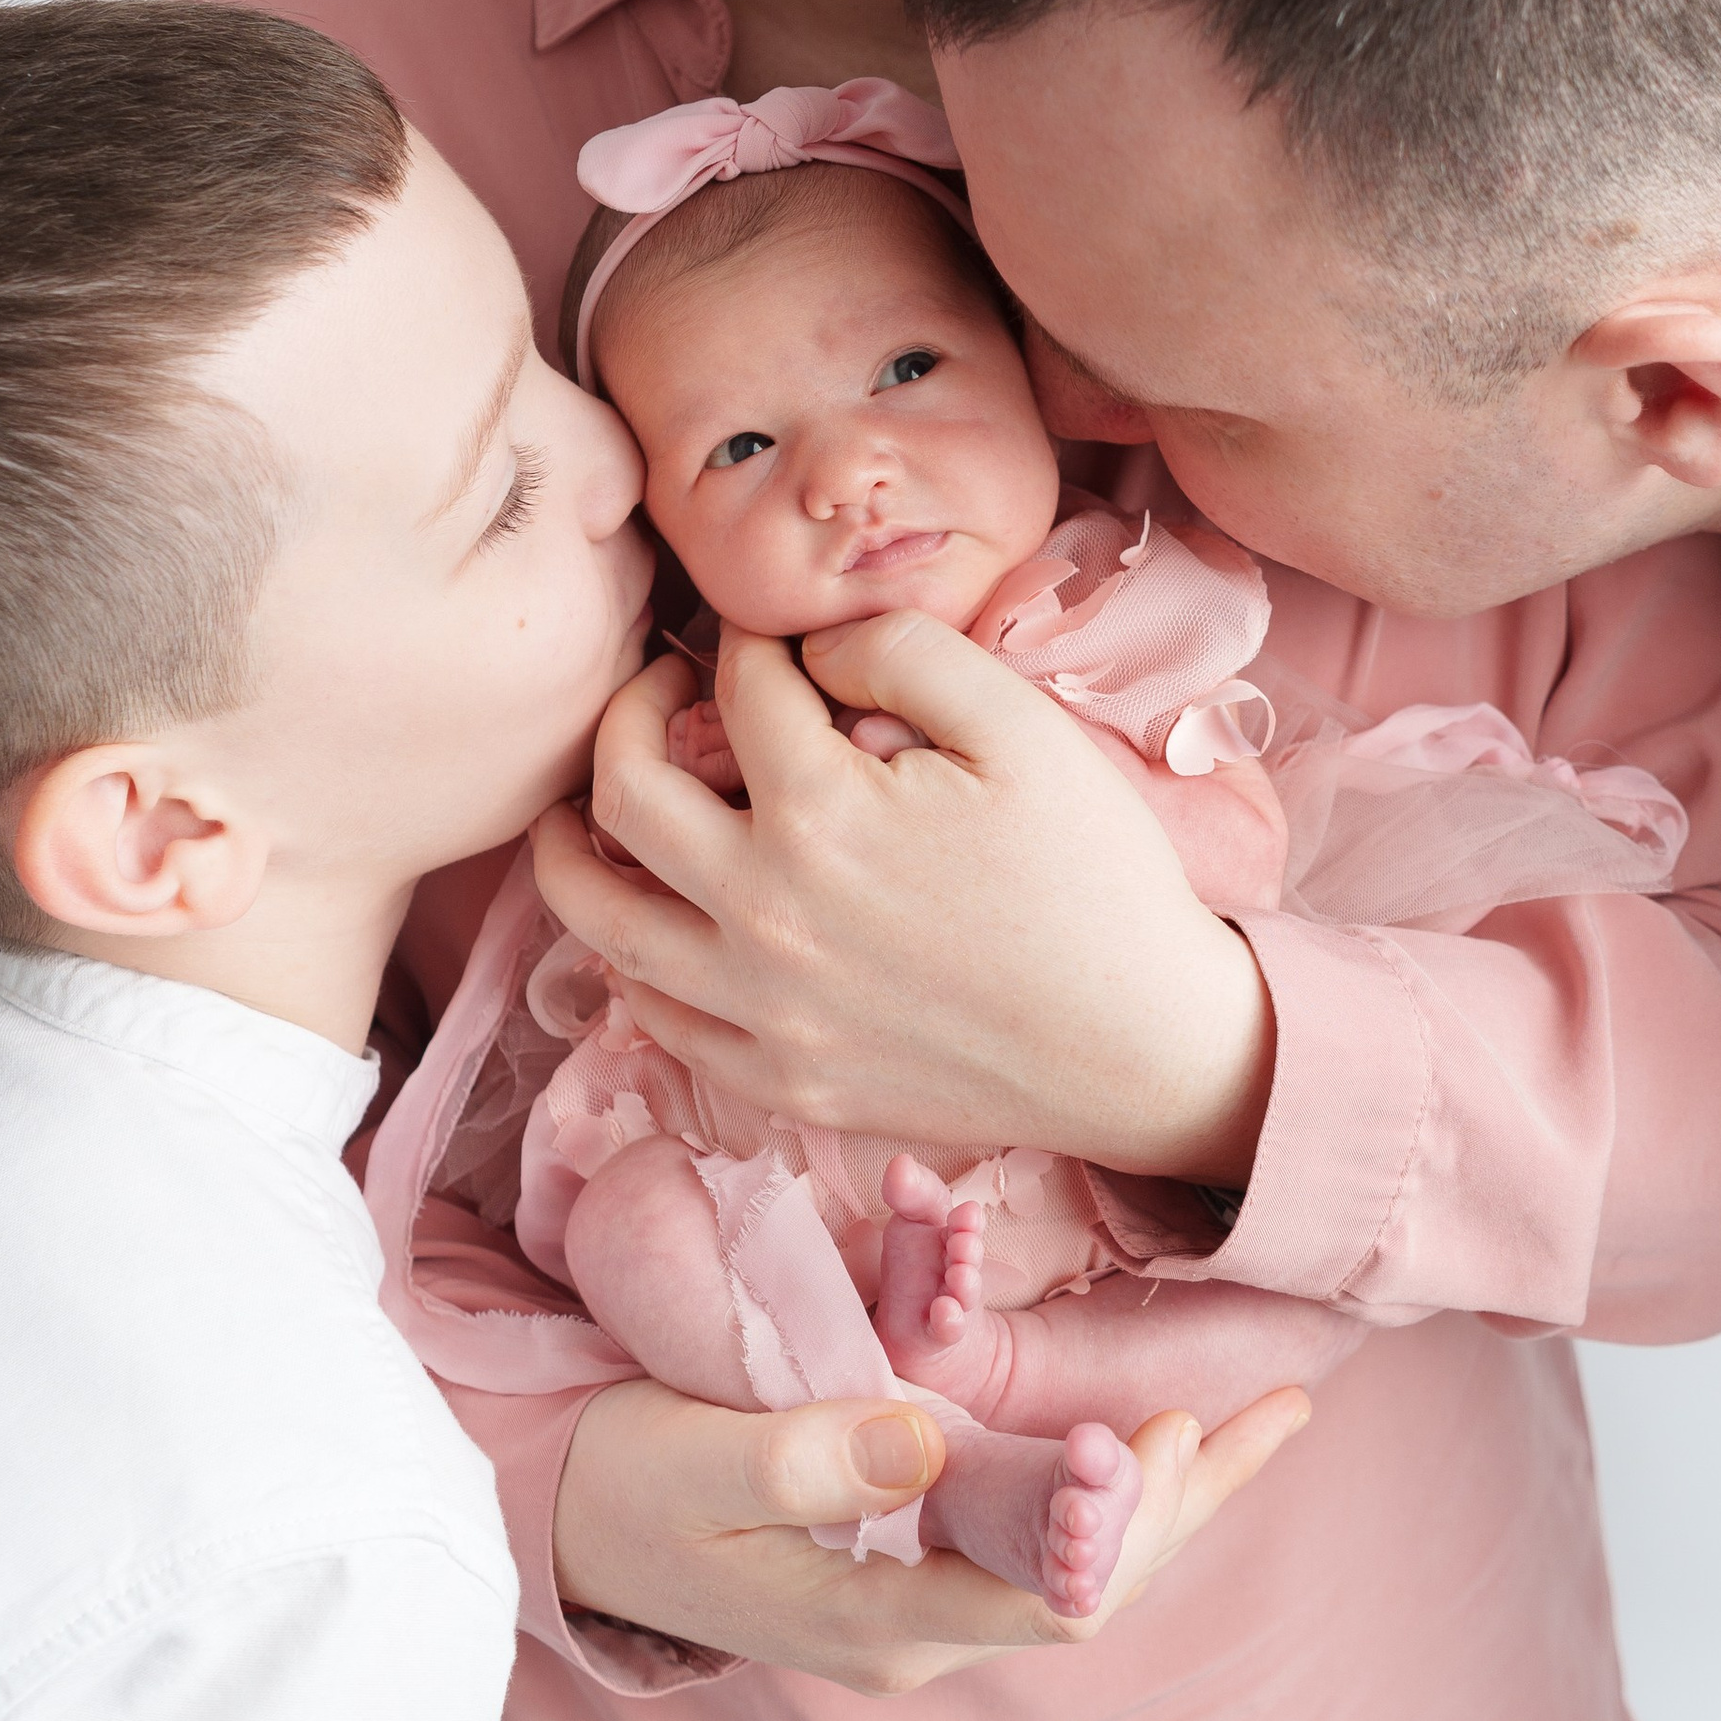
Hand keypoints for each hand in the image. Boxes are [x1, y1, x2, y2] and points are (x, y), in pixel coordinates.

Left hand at [533, 623, 1276, 1183]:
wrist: (1148, 1048)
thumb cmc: (1098, 878)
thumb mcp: (1021, 725)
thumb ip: (902, 652)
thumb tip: (808, 647)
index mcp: (820, 814)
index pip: (736, 690)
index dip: (747, 642)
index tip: (765, 637)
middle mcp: (763, 916)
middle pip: (624, 793)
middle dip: (627, 717)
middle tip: (660, 694)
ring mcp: (763, 1013)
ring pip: (601, 920)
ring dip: (572, 850)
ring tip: (581, 811)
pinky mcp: (781, 1083)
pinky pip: (656, 1020)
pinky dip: (629, 963)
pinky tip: (652, 921)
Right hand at [552, 1376, 1309, 1691]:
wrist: (561, 1519)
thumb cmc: (621, 1481)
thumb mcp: (691, 1459)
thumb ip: (801, 1456)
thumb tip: (926, 1442)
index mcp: (879, 1622)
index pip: (1043, 1592)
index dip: (1116, 1519)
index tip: (1162, 1431)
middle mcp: (922, 1625)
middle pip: (1096, 1583)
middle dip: (1189, 1501)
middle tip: (1276, 1410)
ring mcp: (923, 1594)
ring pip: (1087, 1561)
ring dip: (1179, 1493)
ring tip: (1272, 1420)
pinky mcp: (916, 1551)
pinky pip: (1048, 1532)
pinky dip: (1119, 1481)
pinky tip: (1169, 1439)